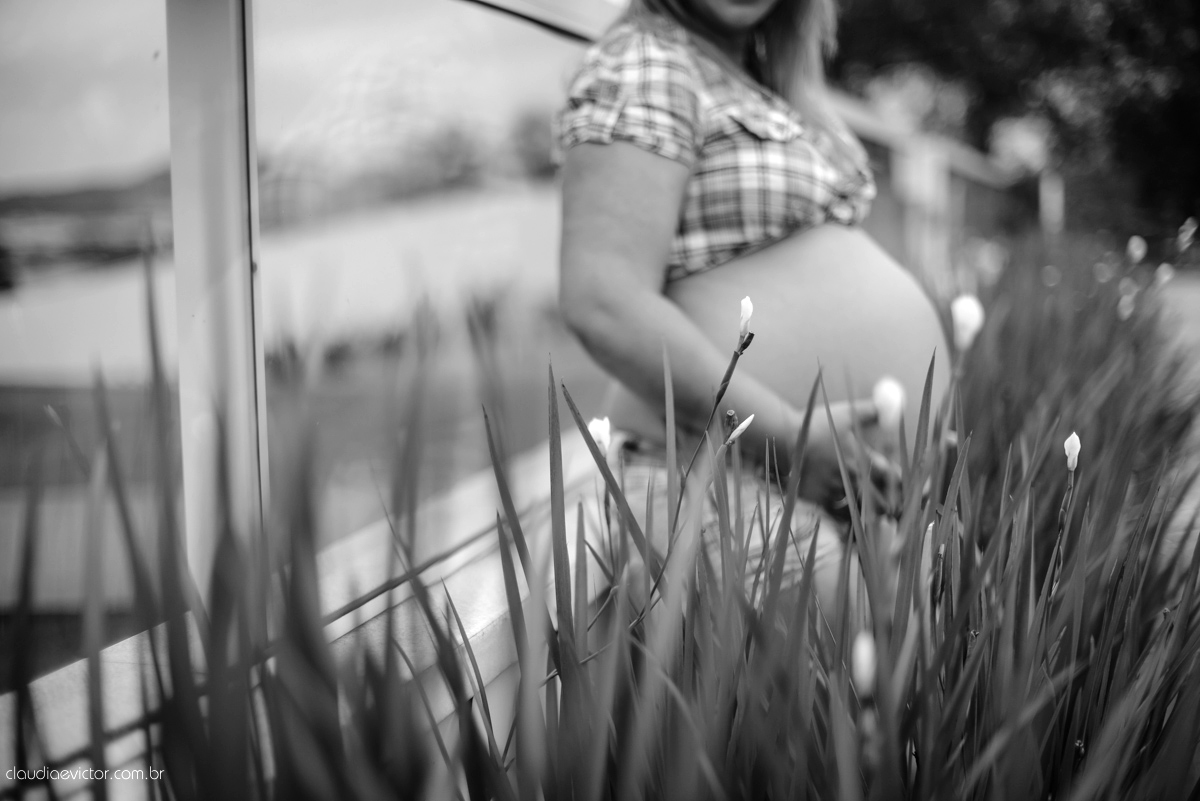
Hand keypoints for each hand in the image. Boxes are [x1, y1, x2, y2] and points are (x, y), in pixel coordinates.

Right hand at [792, 399, 901, 521]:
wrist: (785, 439)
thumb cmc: (818, 425)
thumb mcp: (846, 413)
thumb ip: (872, 411)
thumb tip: (893, 406)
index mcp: (863, 459)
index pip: (893, 479)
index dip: (906, 487)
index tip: (918, 492)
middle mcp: (851, 479)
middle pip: (881, 503)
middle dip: (891, 506)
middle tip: (896, 507)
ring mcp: (835, 491)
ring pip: (860, 511)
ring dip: (869, 512)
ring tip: (877, 515)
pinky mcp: (819, 499)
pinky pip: (838, 513)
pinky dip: (846, 513)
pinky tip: (850, 510)